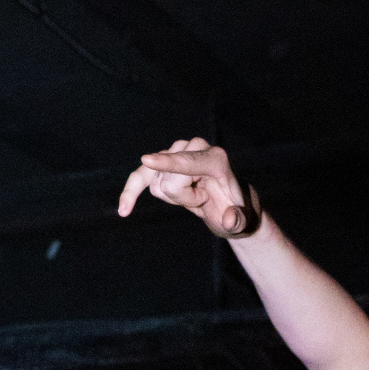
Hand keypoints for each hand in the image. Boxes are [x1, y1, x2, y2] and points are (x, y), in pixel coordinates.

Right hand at [117, 138, 259, 236]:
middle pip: (169, 181)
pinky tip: (125, 210)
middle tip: (204, 199)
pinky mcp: (163, 160)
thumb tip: (230, 219)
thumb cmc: (237, 212)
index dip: (167, 164)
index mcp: (215, 159)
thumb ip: (240, 221)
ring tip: (195, 196)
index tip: (147, 161)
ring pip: (156, 183)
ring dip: (174, 198)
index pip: (186, 163)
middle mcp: (195, 147)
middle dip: (183, 198)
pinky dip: (131, 192)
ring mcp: (177, 150)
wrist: (229, 203)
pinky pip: (139, 178)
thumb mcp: (243, 222)